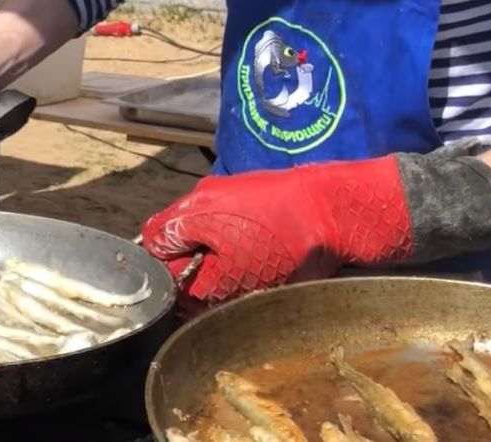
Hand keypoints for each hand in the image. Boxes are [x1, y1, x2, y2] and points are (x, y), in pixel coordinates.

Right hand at [140, 157, 415, 306]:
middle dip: (193, 264)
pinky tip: (264, 257)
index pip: (152, 242)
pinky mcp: (256, 191)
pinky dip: (240, 241)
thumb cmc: (284, 242)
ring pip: (208, 230)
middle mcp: (202, 194)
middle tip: (215, 288)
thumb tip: (181, 301)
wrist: (338, 208)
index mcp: (188, 211)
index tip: (182, 292)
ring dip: (219, 254)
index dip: (162, 271)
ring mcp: (230, 189)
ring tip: (245, 274)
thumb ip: (197, 291)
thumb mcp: (235, 279)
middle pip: (180, 236)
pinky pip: (233, 221)